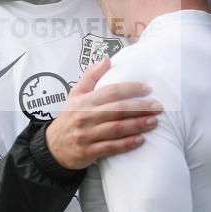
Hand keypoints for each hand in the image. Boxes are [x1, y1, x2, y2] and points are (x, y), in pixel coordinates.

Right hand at [46, 57, 160, 169]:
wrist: (52, 147)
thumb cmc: (69, 117)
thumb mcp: (75, 94)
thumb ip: (91, 76)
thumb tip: (107, 59)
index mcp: (83, 101)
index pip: (110, 92)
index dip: (130, 89)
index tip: (148, 88)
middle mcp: (85, 117)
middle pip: (117, 110)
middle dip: (140, 107)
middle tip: (158, 106)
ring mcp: (87, 135)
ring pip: (116, 129)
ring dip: (137, 125)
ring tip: (154, 122)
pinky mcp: (89, 152)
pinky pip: (111, 147)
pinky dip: (127, 144)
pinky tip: (141, 140)